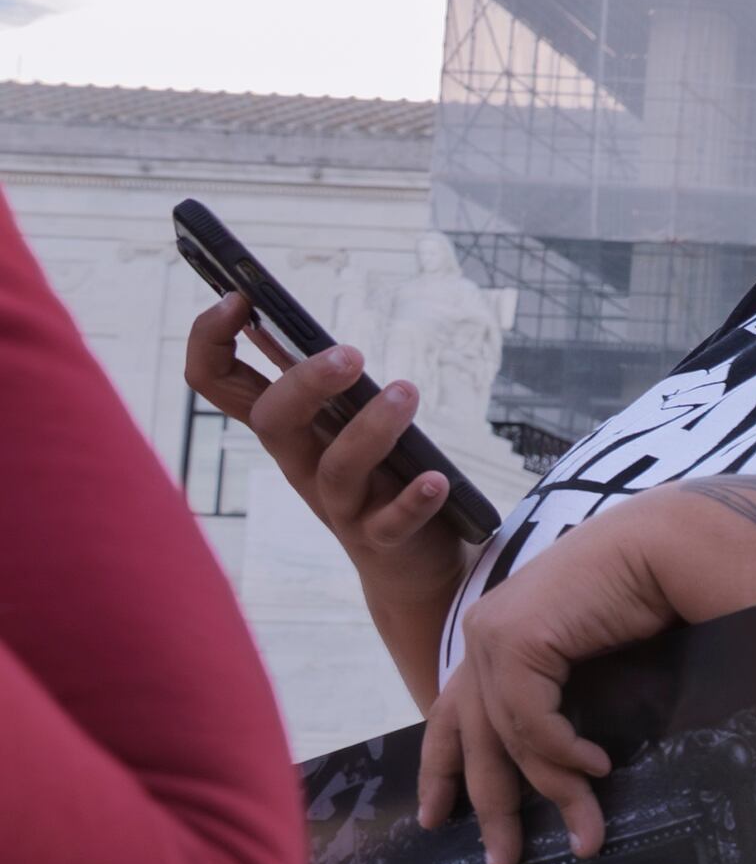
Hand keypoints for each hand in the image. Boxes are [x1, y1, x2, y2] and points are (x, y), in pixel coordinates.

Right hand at [184, 294, 473, 626]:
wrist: (410, 564)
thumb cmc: (375, 474)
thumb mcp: (337, 422)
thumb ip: (311, 380)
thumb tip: (275, 320)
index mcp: (286, 429)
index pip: (218, 382)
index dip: (211, 341)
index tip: (237, 298)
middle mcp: (301, 465)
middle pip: (273, 421)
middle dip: (303, 383)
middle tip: (351, 353)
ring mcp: (340, 505)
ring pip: (338, 468)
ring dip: (371, 429)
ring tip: (407, 391)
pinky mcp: (383, 537)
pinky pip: (390, 523)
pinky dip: (413, 500)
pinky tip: (436, 479)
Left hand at [425, 491, 710, 863]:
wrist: (675, 546)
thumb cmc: (653, 595)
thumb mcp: (596, 661)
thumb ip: (568, 699)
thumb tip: (567, 767)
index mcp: (500, 634)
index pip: (454, 712)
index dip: (444, 768)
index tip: (437, 818)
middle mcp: (486, 633)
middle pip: (472, 737)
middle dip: (489, 806)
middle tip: (502, 861)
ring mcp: (495, 634)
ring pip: (507, 739)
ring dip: (551, 793)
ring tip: (585, 834)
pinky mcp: (518, 639)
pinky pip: (532, 722)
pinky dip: (564, 753)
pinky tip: (599, 769)